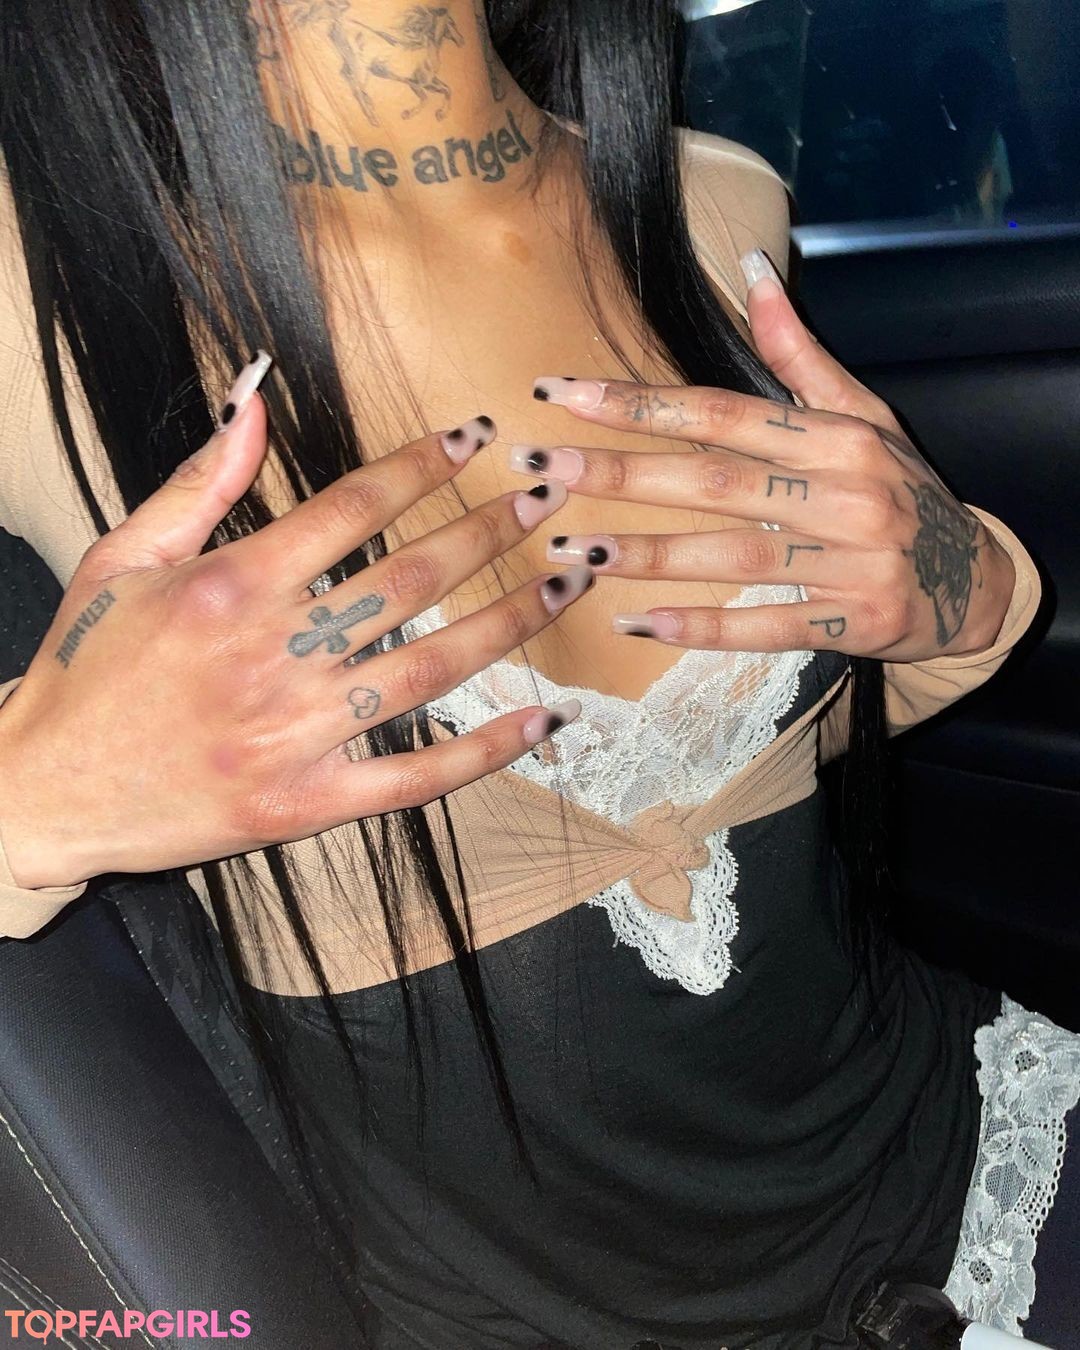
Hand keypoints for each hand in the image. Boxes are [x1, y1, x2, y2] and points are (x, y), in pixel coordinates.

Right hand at [0, 354, 589, 889]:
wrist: (45, 787)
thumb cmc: (86, 665)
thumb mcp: (123, 555)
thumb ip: (200, 481)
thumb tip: (255, 400)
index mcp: (230, 586)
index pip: (353, 508)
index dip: (423, 465)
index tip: (475, 438)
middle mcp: (270, 656)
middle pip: (409, 582)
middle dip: (491, 531)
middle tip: (550, 496)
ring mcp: (293, 736)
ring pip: (427, 671)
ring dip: (508, 623)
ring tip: (566, 581)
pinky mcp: (305, 804)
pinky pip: (411, 777)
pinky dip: (482, 751)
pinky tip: (541, 719)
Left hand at [514, 262, 1014, 661]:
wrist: (974, 582)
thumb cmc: (900, 491)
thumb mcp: (862, 413)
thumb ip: (797, 352)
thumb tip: (750, 268)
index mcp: (836, 436)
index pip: (721, 412)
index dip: (638, 404)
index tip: (562, 395)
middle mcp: (843, 494)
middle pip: (712, 480)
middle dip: (619, 475)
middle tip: (541, 471)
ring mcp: (849, 562)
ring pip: (731, 556)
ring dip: (646, 555)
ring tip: (571, 551)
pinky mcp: (853, 623)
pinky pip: (767, 625)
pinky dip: (704, 627)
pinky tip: (639, 621)